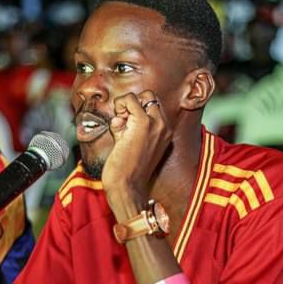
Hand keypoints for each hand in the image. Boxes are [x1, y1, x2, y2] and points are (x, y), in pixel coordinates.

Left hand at [100, 91, 172, 214]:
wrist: (127, 188)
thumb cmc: (127, 173)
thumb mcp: (133, 145)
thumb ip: (129, 129)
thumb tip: (119, 118)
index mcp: (165, 133)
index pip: (152, 107)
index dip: (135, 112)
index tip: (126, 129)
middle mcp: (165, 127)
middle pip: (150, 97)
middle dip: (132, 104)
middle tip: (123, 123)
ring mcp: (156, 124)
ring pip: (142, 95)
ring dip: (125, 106)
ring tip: (120, 127)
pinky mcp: (143, 124)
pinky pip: (129, 100)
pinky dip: (119, 107)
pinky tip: (117, 127)